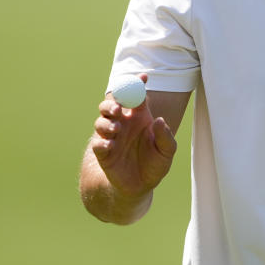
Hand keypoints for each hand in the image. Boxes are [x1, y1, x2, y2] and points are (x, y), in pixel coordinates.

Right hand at [91, 74, 177, 198]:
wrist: (139, 187)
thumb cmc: (155, 165)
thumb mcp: (167, 152)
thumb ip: (165, 137)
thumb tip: (159, 120)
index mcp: (139, 117)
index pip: (136, 95)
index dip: (138, 84)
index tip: (143, 76)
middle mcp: (123, 123)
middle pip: (112, 103)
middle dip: (112, 102)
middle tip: (118, 108)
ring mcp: (111, 136)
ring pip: (100, 121)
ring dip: (106, 122)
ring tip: (116, 129)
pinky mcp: (103, 152)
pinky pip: (97, 143)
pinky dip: (102, 142)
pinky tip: (110, 145)